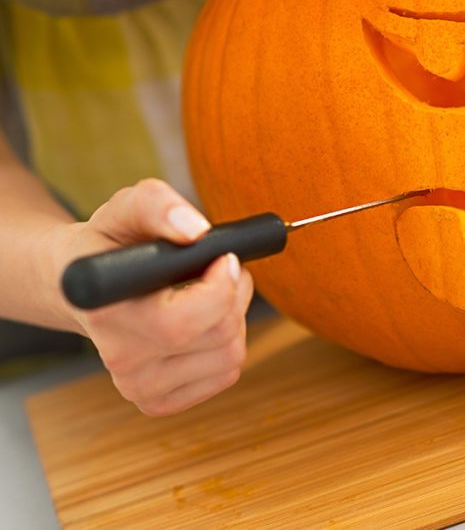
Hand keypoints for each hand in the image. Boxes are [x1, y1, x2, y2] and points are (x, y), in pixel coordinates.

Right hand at [56, 179, 252, 415]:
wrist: (84, 287)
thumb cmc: (109, 244)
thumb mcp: (126, 209)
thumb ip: (159, 206)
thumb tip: (197, 231)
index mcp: (107, 311)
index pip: (181, 323)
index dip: (220, 289)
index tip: (224, 258)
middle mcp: (120, 359)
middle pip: (220, 336)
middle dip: (236, 293)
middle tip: (224, 267)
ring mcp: (137, 387)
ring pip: (230, 357)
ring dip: (236, 317)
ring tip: (213, 291)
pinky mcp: (156, 401)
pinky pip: (225, 375)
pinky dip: (227, 344)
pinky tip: (204, 322)